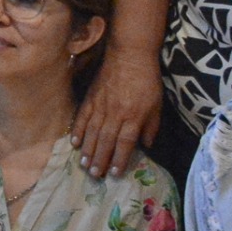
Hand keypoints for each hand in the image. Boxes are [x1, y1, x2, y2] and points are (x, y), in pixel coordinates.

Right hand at [71, 48, 162, 178]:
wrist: (130, 56)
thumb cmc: (147, 81)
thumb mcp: (157, 105)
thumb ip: (151, 126)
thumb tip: (146, 146)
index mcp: (134, 117)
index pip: (125, 143)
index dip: (120, 159)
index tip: (115, 173)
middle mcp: (116, 114)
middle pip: (106, 141)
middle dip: (100, 160)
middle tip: (94, 175)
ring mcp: (101, 106)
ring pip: (93, 132)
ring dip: (88, 150)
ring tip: (84, 164)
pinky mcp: (91, 98)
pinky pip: (83, 117)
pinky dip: (78, 131)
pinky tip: (75, 143)